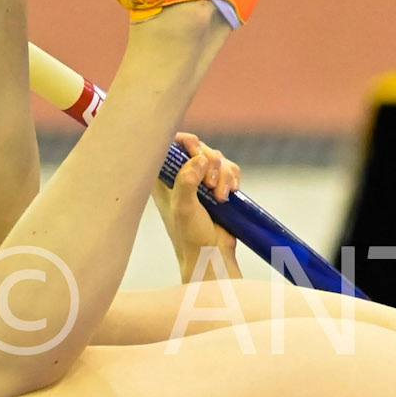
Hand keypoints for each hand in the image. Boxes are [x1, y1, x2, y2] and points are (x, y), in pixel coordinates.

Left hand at [153, 132, 241, 282]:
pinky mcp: (218, 187)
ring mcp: (200, 181)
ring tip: (220, 198)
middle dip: (210, 163)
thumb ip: (187, 180)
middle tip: (210, 186)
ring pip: (216, 158)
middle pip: (198, 148)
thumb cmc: (190, 236)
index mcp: (163, 180)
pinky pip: (229, 169)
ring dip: (223, 175)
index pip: (169, 146)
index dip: (184, 141)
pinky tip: (230, 194)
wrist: (212, 254)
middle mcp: (180, 177)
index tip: (196, 150)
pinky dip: (232, 179)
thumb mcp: (183, 208)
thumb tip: (199, 158)